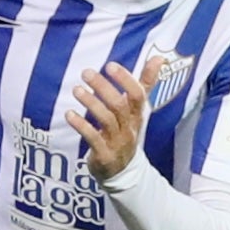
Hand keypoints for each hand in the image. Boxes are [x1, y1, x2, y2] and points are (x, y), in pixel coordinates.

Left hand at [67, 56, 164, 181]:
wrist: (123, 171)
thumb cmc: (126, 132)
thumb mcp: (137, 110)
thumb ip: (145, 84)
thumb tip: (160, 57)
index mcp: (137, 115)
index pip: (137, 95)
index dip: (125, 80)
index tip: (110, 66)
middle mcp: (129, 127)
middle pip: (119, 105)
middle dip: (103, 87)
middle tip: (86, 73)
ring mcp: (117, 142)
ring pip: (106, 120)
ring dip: (90, 103)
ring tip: (76, 90)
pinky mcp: (104, 155)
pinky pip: (93, 138)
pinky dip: (81, 125)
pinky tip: (69, 114)